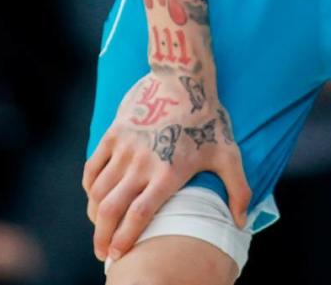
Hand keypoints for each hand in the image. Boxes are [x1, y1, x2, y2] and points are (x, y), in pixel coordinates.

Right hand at [82, 70, 249, 262]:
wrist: (184, 76)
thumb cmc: (208, 116)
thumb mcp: (228, 152)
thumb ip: (238, 189)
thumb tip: (240, 221)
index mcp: (168, 173)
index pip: (139, 215)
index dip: (124, 239)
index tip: (116, 255)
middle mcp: (142, 163)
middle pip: (111, 210)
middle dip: (101, 237)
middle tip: (102, 252)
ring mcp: (126, 148)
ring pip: (98, 191)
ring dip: (94, 214)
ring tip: (99, 226)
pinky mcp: (114, 133)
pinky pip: (92, 167)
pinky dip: (89, 187)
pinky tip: (94, 196)